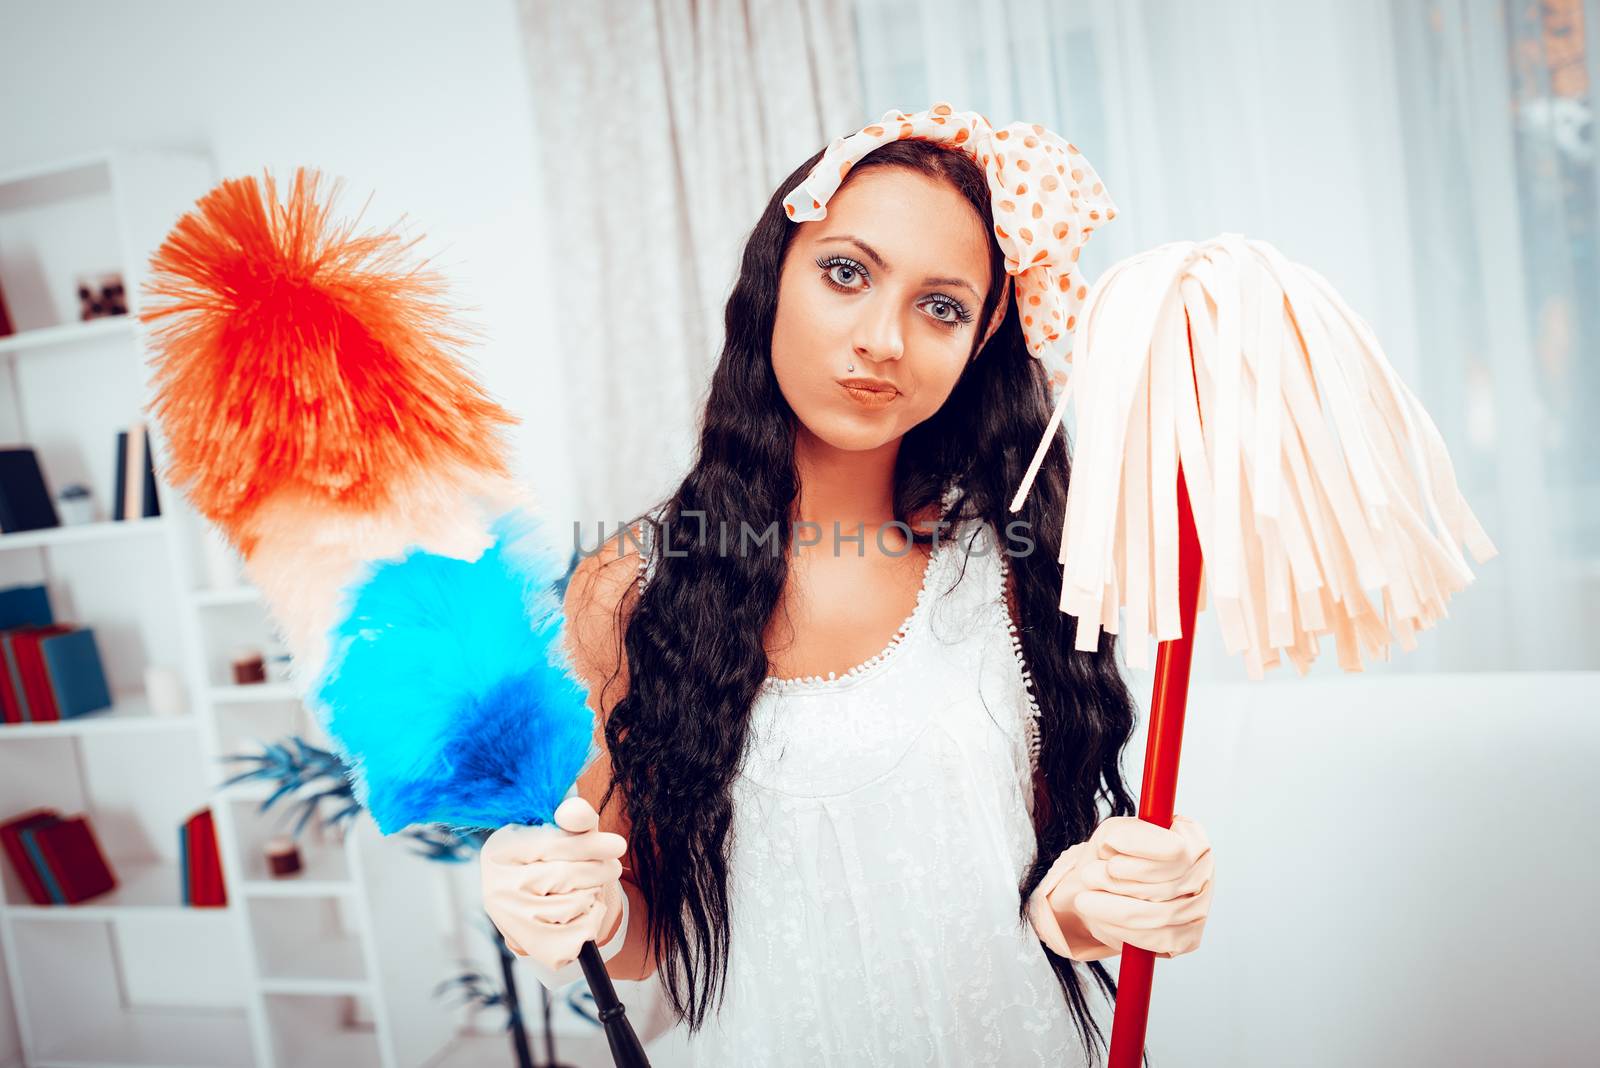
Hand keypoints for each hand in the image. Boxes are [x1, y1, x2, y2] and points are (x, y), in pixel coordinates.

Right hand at [480, 796, 627, 969]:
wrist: (555, 904)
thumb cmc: (564, 860)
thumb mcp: (571, 832)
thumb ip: (575, 816)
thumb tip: (574, 812)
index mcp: (500, 848)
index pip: (551, 844)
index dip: (589, 844)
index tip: (618, 845)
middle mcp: (495, 885)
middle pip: (563, 876)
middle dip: (597, 871)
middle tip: (610, 868)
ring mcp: (508, 919)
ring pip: (571, 906)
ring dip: (593, 896)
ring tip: (590, 889)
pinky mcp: (525, 946)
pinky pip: (571, 938)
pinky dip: (589, 924)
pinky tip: (584, 914)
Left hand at [1028, 814, 1213, 959]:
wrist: (1100, 890)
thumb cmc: (1113, 857)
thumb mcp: (1113, 834)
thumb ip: (1126, 835)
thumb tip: (1123, 842)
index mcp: (1192, 838)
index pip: (1176, 851)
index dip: (1140, 862)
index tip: (1111, 864)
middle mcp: (1203, 872)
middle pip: (1167, 887)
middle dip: (1119, 886)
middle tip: (1089, 879)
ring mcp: (1200, 907)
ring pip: (1160, 915)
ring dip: (1115, 909)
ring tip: (1086, 900)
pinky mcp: (1189, 938)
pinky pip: (1157, 940)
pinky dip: (1123, 932)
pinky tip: (1102, 920)